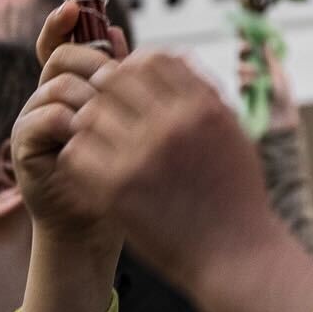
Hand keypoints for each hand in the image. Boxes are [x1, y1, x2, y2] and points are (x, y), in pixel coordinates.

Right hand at [11, 1, 128, 251]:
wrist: (97, 218)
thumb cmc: (116, 164)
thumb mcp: (126, 115)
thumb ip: (119, 75)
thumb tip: (116, 32)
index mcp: (71, 85)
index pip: (59, 44)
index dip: (61, 23)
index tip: (75, 5)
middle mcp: (47, 97)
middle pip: (61, 58)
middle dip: (92, 63)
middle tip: (114, 82)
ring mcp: (33, 120)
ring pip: (57, 85)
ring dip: (88, 99)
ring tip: (107, 123)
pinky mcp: (24, 146)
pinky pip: (44, 117)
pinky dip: (68, 123)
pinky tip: (85, 138)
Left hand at [62, 51, 279, 296]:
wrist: (235, 254)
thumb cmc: (236, 193)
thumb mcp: (233, 131)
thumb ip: (204, 93)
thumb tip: (175, 57)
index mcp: (203, 106)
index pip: (153, 58)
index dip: (137, 66)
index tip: (133, 85)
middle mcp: (172, 124)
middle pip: (116, 80)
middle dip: (109, 91)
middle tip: (109, 111)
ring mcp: (141, 156)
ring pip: (90, 113)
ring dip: (91, 122)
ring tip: (100, 139)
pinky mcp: (115, 190)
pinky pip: (76, 152)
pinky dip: (80, 154)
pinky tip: (93, 165)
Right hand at [239, 37, 297, 135]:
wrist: (281, 118)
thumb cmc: (283, 96)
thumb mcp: (279, 74)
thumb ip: (271, 60)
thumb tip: (266, 42)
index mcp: (264, 63)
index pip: (253, 48)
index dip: (246, 38)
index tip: (242, 28)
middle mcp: (254, 71)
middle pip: (242, 56)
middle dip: (243, 50)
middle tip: (246, 48)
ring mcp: (248, 83)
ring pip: (239, 69)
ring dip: (246, 69)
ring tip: (255, 74)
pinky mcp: (244, 95)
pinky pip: (240, 85)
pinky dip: (245, 83)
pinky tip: (250, 86)